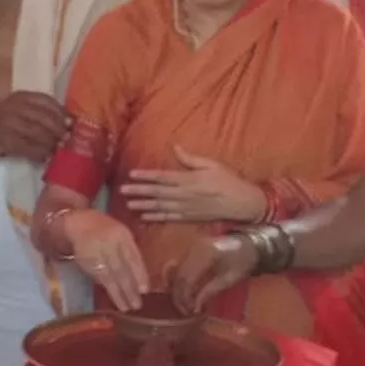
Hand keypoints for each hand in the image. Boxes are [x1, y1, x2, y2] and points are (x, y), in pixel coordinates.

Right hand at [0, 91, 71, 162]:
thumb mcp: (16, 108)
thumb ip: (37, 112)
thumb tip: (67, 123)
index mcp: (21, 97)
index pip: (47, 102)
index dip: (62, 113)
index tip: (72, 124)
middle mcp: (16, 107)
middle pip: (46, 118)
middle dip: (59, 131)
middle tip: (68, 141)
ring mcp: (9, 123)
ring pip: (39, 134)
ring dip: (51, 144)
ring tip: (58, 151)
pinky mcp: (5, 140)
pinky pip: (28, 148)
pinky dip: (39, 154)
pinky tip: (44, 158)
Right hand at [61, 209, 148, 311]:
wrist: (79, 223)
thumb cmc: (107, 229)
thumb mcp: (122, 233)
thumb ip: (130, 250)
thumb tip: (141, 275)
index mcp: (122, 234)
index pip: (132, 257)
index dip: (139, 274)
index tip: (145, 290)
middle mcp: (109, 243)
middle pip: (121, 269)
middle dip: (129, 288)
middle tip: (137, 305)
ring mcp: (96, 253)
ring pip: (109, 277)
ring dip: (118, 294)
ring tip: (126, 307)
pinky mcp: (86, 262)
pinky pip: (99, 278)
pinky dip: (108, 289)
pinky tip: (114, 299)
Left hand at [121, 146, 265, 222]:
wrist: (242, 203)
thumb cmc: (228, 180)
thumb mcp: (212, 165)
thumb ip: (191, 159)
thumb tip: (174, 147)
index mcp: (189, 180)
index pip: (163, 177)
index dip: (146, 176)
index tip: (132, 174)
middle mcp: (185, 195)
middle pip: (157, 193)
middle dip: (139, 191)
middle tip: (122, 190)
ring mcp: (186, 208)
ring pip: (160, 206)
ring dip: (143, 204)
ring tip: (128, 203)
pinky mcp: (189, 218)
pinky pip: (169, 218)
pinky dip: (155, 217)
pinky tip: (144, 216)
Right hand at [171, 234, 258, 314]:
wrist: (248, 245)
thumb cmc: (242, 262)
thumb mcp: (229, 279)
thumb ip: (210, 291)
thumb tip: (195, 307)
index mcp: (206, 254)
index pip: (187, 279)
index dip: (185, 297)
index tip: (189, 311)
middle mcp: (194, 248)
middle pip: (179, 276)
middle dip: (179, 295)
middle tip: (185, 311)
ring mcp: (192, 247)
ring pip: (177, 272)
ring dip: (178, 289)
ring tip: (186, 304)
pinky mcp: (192, 248)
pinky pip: (181, 266)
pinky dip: (181, 280)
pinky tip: (186, 291)